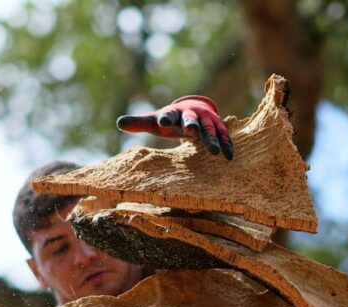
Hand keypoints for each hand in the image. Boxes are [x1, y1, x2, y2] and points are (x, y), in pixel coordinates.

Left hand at [117, 96, 233, 159]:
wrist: (195, 109)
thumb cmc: (172, 120)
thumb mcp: (156, 122)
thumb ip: (140, 123)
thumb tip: (119, 123)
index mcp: (174, 113)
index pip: (168, 114)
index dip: (165, 117)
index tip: (162, 121)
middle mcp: (191, 115)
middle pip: (191, 119)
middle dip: (191, 124)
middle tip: (191, 131)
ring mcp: (206, 121)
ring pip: (209, 130)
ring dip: (211, 140)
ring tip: (214, 153)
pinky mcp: (218, 128)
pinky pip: (224, 137)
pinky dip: (226, 145)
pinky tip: (228, 156)